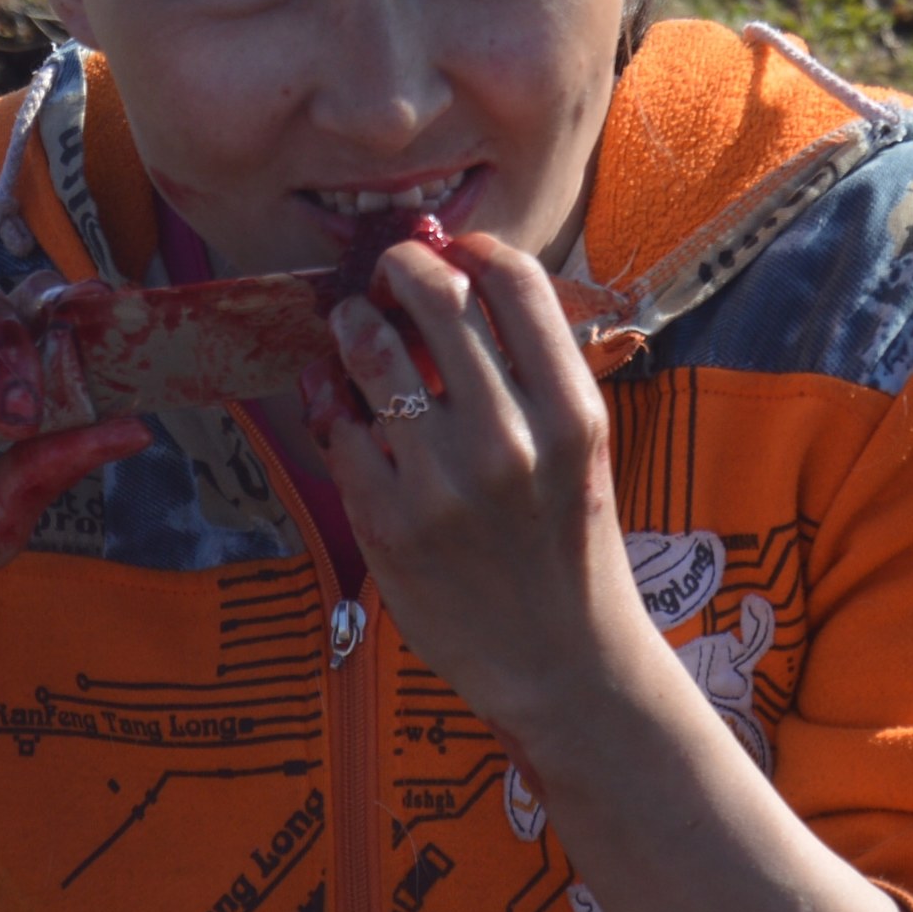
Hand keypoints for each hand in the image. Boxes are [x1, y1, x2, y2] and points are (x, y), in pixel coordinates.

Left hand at [301, 234, 651, 738]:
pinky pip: (337, 423)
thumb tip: (467, 279)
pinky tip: (339, 397)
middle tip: (390, 272)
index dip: (475, 248)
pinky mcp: (386, 522)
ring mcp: (442, 483)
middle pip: (437, 296)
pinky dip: (330, 396)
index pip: (517, 282)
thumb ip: (535, 373)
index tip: (456, 251)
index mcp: (572, 414)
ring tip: (356, 326)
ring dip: (354, 322)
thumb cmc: (568, 545)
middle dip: (402, 267)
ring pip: (371, 351)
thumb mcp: (582, 450)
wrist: (561, 663)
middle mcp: (509, 440)